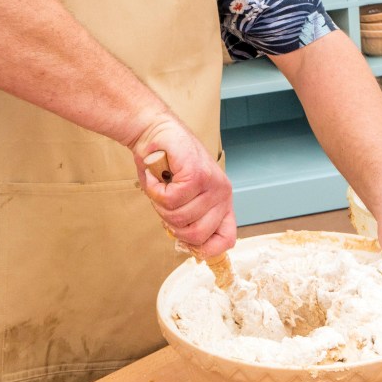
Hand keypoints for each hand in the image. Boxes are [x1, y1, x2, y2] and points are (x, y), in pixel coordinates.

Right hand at [131, 120, 236, 257]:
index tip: (185, 242)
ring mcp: (212, 184)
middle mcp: (222, 194)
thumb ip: (187, 220)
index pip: (227, 240)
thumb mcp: (180, 198)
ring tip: (161, 184)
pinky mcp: (197, 175)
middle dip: (172, 224)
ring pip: (179, 218)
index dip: (206, 249)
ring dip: (160, 204)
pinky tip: (157, 176)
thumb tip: (188, 246)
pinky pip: (171, 200)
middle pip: (197, 235)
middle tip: (164, 202)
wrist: (154, 132)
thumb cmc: (165, 166)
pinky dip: (155, 190)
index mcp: (221, 203)